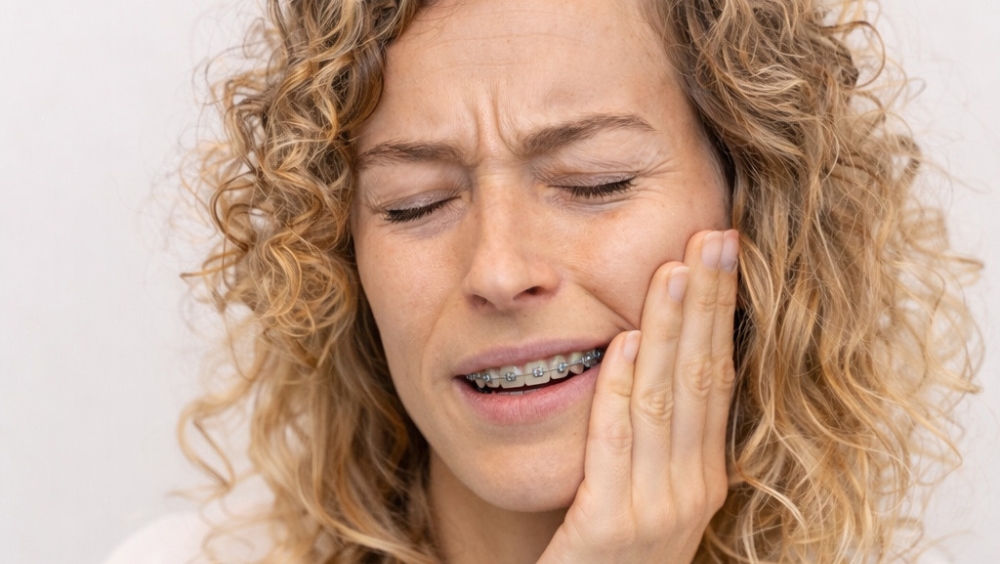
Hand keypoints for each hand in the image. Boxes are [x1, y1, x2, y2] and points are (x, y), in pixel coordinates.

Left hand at [537, 230, 739, 563]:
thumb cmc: (609, 552)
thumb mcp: (646, 490)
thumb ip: (652, 432)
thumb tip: (647, 347)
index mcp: (703, 475)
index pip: (717, 378)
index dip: (721, 313)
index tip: (722, 253)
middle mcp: (691, 490)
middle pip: (703, 378)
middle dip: (708, 304)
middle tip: (714, 237)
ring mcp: (655, 511)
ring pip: (665, 402)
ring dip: (672, 331)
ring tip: (674, 269)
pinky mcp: (609, 529)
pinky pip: (615, 446)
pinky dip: (620, 390)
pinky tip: (623, 343)